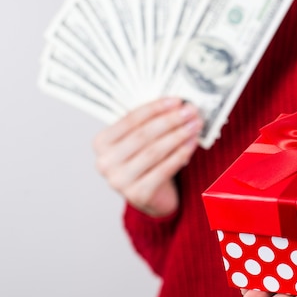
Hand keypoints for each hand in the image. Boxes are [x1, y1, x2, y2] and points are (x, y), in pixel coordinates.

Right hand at [92, 98, 202, 216]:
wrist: (151, 196)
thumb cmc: (147, 162)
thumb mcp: (142, 140)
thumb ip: (151, 123)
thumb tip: (178, 105)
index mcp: (102, 142)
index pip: (130, 119)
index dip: (155, 108)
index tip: (177, 100)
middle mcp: (105, 162)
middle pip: (143, 135)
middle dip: (170, 121)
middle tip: (190, 111)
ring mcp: (119, 181)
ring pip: (154, 152)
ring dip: (178, 136)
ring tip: (195, 125)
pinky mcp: (138, 194)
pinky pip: (163, 170)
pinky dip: (180, 155)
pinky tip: (192, 144)